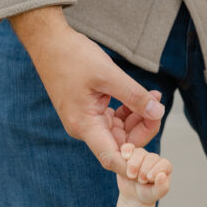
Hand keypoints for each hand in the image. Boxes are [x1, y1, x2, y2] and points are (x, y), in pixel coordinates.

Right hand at [10, 6, 164, 174]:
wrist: (48, 42)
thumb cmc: (72, 56)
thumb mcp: (108, 74)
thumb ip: (134, 96)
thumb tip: (158, 113)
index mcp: (85, 125)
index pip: (111, 158)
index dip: (132, 165)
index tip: (151, 161)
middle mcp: (85, 129)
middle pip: (122, 144)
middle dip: (143, 129)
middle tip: (157, 106)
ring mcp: (87, 121)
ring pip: (121, 131)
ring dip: (139, 118)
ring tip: (153, 96)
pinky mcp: (91, 112)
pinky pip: (115, 120)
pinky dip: (130, 111)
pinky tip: (142, 96)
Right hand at [117, 144, 171, 203]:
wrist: (132, 195)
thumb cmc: (147, 194)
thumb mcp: (155, 194)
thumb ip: (162, 187)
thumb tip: (162, 176)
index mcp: (164, 167)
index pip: (164, 163)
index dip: (157, 170)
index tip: (149, 179)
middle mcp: (154, 159)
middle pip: (151, 157)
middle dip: (145, 169)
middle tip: (141, 181)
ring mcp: (142, 156)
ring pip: (139, 152)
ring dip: (134, 164)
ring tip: (131, 176)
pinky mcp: (129, 155)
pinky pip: (128, 148)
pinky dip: (126, 151)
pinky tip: (125, 158)